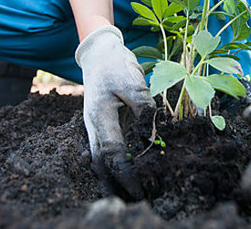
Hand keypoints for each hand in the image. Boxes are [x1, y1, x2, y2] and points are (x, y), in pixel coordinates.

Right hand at [75, 25, 154, 200]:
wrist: (98, 53)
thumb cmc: (114, 65)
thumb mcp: (132, 82)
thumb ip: (144, 107)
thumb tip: (157, 130)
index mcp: (100, 117)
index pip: (113, 153)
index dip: (126, 173)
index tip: (139, 188)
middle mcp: (94, 126)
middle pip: (101, 163)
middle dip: (117, 182)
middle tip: (137, 197)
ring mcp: (95, 126)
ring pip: (100, 158)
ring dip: (115, 174)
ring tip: (134, 189)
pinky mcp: (101, 124)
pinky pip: (106, 148)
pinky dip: (116, 162)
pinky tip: (129, 168)